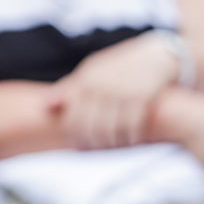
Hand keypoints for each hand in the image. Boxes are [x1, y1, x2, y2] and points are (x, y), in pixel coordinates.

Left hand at [47, 34, 179, 148]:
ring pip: (110, 128)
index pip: (72, 114)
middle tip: (93, 150)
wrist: (159, 53)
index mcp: (86, 79)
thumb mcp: (92, 70)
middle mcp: (101, 86)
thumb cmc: (120, 65)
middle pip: (90, 125)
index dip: (73, 133)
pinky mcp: (143, 97)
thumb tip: (44, 106)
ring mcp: (122, 92)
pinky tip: (130, 141)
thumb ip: (68, 88)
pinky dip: (129, 137)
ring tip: (110, 147)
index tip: (76, 144)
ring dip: (109, 142)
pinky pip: (131, 126)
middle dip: (90, 141)